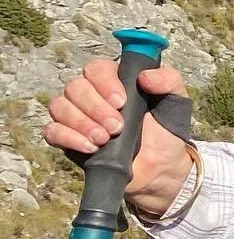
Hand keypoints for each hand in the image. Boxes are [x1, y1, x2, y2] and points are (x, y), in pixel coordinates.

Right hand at [43, 58, 193, 216]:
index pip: (96, 68)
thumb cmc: (166, 133)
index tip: (121, 102)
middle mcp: (92, 94)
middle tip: (116, 127)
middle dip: (95, 108)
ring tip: (105, 139)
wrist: (160, 170)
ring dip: (81, 123)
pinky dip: (68, 137)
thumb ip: (169, 81)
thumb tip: (145, 76)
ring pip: (60, 106)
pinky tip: (90, 148)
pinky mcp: (68, 139)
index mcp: (116, 81)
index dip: (104, 82)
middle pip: (75, 87)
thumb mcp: (177, 102)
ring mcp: (77, 116)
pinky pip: (52, 131)